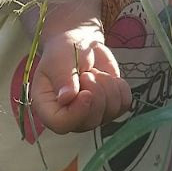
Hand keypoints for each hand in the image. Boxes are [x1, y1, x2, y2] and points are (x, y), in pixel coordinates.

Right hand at [28, 17, 131, 134]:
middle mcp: (69, 117)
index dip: (78, 111)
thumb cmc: (63, 52)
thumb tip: (67, 98)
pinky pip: (124, 104)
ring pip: (111, 112)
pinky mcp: (109, 109)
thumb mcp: (59, 60)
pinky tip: (107, 77)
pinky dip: (119, 87)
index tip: (86, 92)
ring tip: (94, 73)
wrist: (79, 46)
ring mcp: (91, 116)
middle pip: (91, 120)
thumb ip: (63, 78)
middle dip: (96, 92)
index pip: (62, 124)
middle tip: (87, 73)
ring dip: (107, 86)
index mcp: (47, 108)